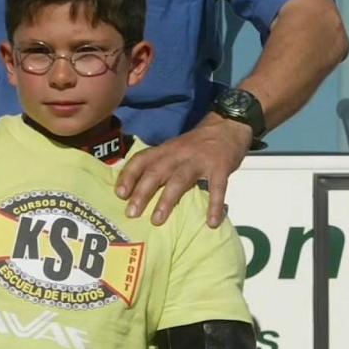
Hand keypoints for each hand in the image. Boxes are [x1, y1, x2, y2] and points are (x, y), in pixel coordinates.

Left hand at [116, 113, 251, 226]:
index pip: (141, 160)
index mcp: (165, 150)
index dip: (128, 176)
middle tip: (131, 213)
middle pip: (156, 172)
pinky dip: (214, 206)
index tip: (119, 194)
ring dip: (166, 200)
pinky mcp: (220, 167)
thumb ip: (159, 164)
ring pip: (179, 180)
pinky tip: (211, 223)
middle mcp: (179, 154)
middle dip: (142, 193)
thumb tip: (137, 190)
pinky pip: (217, 189)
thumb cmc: (197, 143)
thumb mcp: (174, 148)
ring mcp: (199, 160)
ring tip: (157, 220)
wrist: (229, 125)